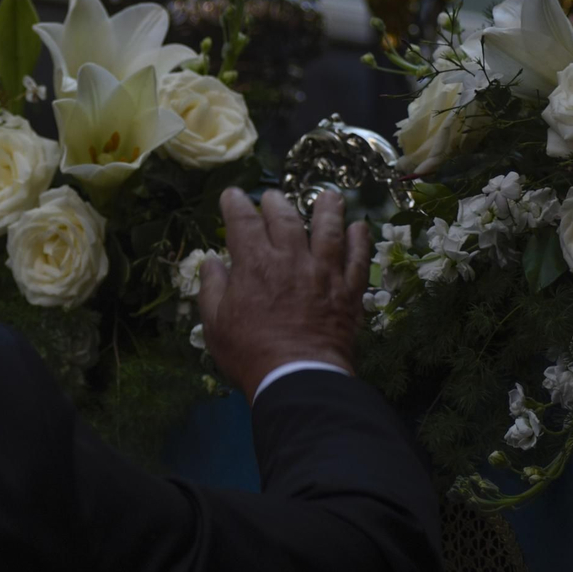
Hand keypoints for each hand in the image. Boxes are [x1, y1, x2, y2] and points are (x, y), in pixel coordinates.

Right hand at [197, 188, 369, 400]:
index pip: (243, 222)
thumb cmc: (250, 352)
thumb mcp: (215, 323)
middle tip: (272, 196)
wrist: (298, 376)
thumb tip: (211, 261)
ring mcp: (324, 273)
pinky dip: (360, 241)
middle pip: (285, 219)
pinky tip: (361, 227)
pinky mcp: (348, 291)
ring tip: (328, 196)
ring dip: (328, 210)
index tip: (232, 195)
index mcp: (255, 265)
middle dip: (276, 202)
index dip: (235, 204)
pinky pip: (358, 259)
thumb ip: (212, 288)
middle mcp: (291, 260)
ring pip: (329, 230)